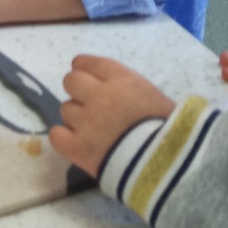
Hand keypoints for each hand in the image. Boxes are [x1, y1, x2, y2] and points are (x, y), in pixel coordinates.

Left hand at [48, 55, 175, 176]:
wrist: (167, 164)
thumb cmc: (170, 130)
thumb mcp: (156, 98)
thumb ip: (131, 89)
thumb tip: (119, 94)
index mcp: (122, 81)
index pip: (89, 63)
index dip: (84, 68)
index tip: (86, 76)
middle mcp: (99, 96)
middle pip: (71, 81)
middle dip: (78, 91)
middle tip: (91, 106)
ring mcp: (86, 122)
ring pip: (66, 109)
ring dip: (76, 117)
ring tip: (92, 130)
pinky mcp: (78, 148)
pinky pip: (56, 135)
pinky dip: (64, 138)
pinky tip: (76, 143)